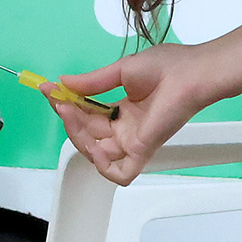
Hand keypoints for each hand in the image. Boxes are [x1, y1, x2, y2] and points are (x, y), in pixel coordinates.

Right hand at [52, 44, 222, 185]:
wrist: (190, 73)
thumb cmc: (165, 68)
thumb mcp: (120, 71)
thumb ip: (91, 82)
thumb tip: (62, 83)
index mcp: (122, 111)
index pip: (87, 116)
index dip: (67, 106)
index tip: (51, 90)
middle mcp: (125, 129)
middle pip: (86, 135)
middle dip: (68, 118)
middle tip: (59, 100)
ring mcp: (132, 141)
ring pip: (95, 153)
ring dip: (77, 136)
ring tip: (71, 113)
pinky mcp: (141, 150)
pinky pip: (120, 174)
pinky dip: (103, 168)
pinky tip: (92, 146)